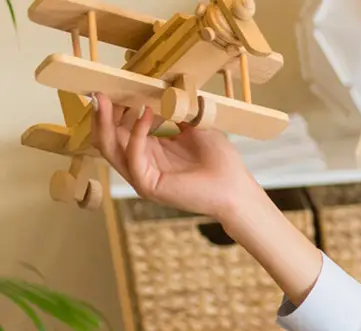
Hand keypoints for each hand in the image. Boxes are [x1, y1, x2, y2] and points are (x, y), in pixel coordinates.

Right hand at [92, 95, 262, 222]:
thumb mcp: (194, 127)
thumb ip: (174, 111)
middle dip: (101, 114)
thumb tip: (159, 88)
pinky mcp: (149, 185)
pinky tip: (146, 114)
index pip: (120, 129)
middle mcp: (142, 164)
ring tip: (105, 100)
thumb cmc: (220, 162)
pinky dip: (137, 133)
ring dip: (106, 122)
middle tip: (98, 92)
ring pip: (111, 148)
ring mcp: (142, 176)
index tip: (111, 87)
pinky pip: (134, 156)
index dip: (113, 110)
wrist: (237, 188)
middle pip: (109, 138)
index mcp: (150, 151)